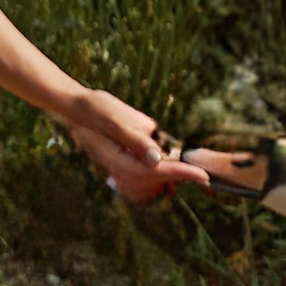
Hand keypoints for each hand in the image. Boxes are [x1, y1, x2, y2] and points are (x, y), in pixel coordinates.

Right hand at [58, 89, 209, 201]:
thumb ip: (137, 141)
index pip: (158, 172)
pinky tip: (175, 163)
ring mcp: (128, 166)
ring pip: (158, 176)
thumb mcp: (116, 121)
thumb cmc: (97, 109)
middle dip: (181, 175)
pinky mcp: (131, 159)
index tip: (204, 178)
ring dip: (173, 172)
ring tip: (188, 168)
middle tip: (203, 173)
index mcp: (122, 163)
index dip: (183, 174)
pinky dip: (166, 168)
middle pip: (160, 179)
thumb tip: (157, 160)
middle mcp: (125, 169)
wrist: (80, 106)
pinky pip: (153, 168)